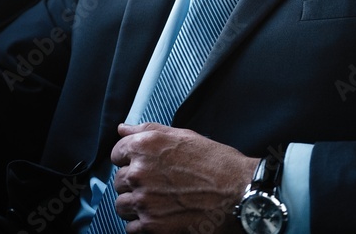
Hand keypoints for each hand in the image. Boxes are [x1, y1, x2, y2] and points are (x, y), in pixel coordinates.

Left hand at [110, 122, 255, 233]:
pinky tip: (161, 217)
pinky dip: (143, 225)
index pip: (116, 154)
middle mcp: (140, 172)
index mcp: (145, 147)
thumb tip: (123, 130)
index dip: (129, 160)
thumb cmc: (217, 164)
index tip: (140, 166)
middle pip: (119, 181)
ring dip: (135, 205)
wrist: (239, 193)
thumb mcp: (183, 136)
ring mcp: (144, 200)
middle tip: (156, 186)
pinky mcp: (152, 226)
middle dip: (134, 184)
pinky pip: (131, 228)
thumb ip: (147, 131)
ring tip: (158, 203)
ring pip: (122, 205)